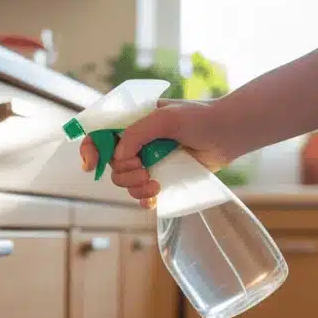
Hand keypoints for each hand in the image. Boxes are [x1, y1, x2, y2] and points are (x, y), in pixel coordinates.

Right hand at [79, 99, 234, 208]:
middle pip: (110, 165)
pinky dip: (143, 199)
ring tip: (155, 185)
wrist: (228, 133)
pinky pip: (141, 194)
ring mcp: (148, 161)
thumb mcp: (164, 118)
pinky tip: (154, 198)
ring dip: (134, 188)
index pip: (98, 135)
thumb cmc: (199, 118)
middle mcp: (135, 142)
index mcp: (131, 123)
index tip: (92, 166)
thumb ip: (137, 133)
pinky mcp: (161, 177)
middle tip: (144, 171)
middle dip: (123, 173)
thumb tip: (119, 157)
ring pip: (124, 181)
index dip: (89, 150)